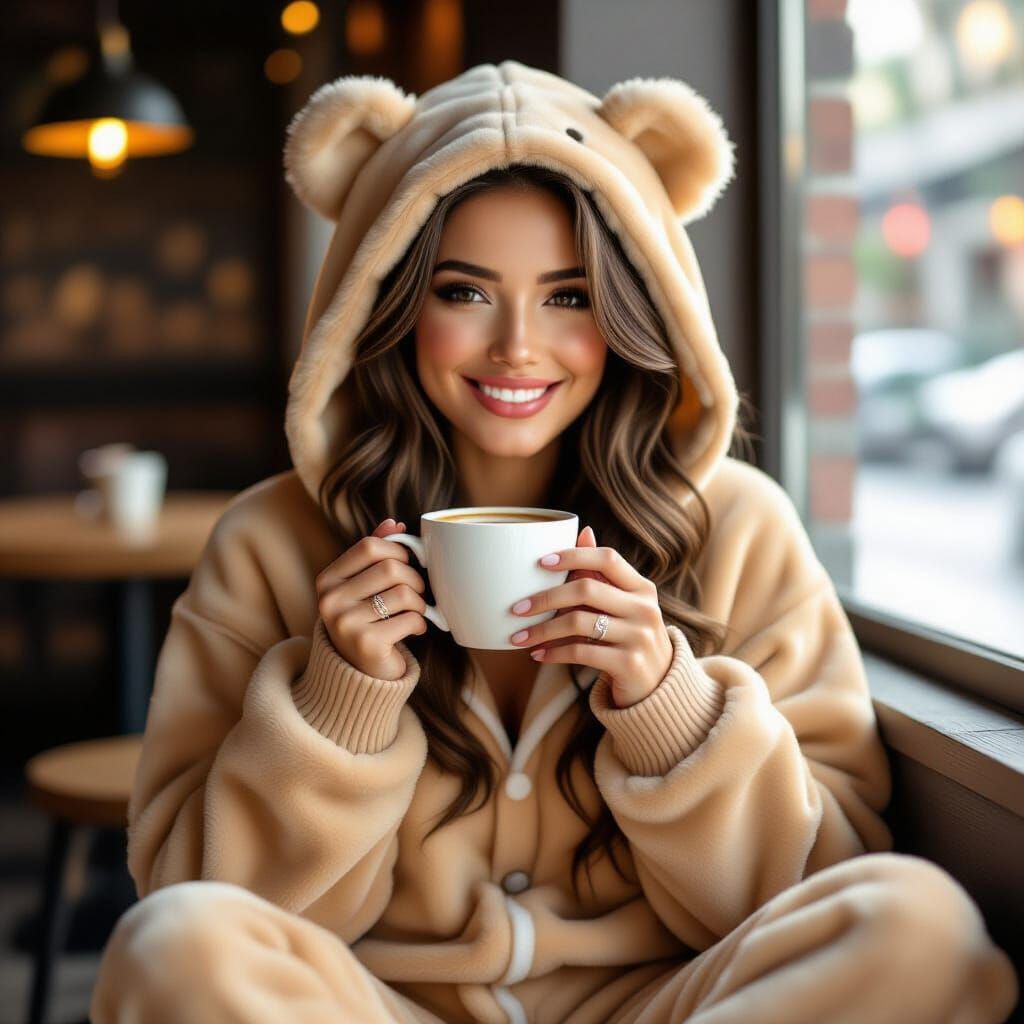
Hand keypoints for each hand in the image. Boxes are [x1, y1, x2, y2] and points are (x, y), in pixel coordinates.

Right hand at [315, 518, 428, 680]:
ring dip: (419, 603)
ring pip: (403, 593)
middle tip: (417, 592)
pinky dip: (420, 624)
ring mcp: (345, 624)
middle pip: (390, 568)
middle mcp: (330, 601)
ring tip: (415, 612)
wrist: (361, 674)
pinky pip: (409, 619)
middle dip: (414, 579)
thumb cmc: (367, 621)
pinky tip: (414, 630)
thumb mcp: (364, 585)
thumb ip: (375, 554)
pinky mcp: (366, 644)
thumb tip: (394, 524)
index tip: (406, 564)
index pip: (369, 546)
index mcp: (328, 580)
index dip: (397, 551)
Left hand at [508, 525, 675, 707]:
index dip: (574, 555)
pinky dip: (554, 653)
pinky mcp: (628, 664)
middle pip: (586, 589)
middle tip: (517, 608)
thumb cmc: (630, 637)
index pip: (607, 558)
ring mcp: (639, 637)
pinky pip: (581, 652)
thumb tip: (584, 531)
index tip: (541, 562)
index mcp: (642, 588)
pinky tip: (538, 655)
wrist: (658, 685)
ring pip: (579, 622)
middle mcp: (644, 609)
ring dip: (542, 630)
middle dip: (546, 598)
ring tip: (519, 637)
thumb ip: (602, 573)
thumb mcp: (623, 604)